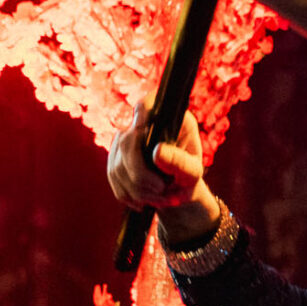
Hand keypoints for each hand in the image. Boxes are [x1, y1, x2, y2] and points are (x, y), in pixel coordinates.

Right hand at [107, 97, 219, 243]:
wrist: (177, 190)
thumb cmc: (189, 176)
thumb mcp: (193, 171)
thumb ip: (179, 162)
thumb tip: (157, 152)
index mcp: (168, 119)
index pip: (148, 105)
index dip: (142, 114)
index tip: (142, 130)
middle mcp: (142, 125)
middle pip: (127, 142)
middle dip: (141, 174)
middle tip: (162, 190)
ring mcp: (124, 140)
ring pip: (118, 165)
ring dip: (138, 189)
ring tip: (160, 199)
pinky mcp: (114, 158)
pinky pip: (113, 178)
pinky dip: (129, 194)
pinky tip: (145, 200)